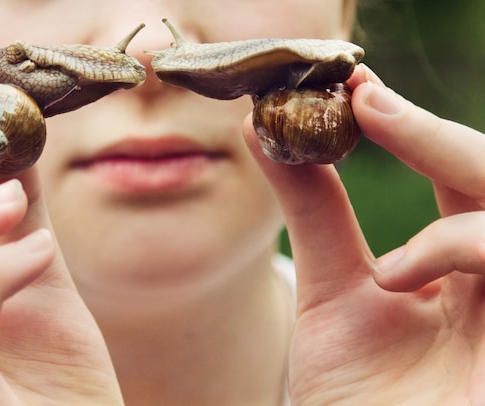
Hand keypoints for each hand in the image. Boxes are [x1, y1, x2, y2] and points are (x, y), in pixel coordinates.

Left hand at [243, 65, 484, 403]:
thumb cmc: (355, 401)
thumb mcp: (331, 293)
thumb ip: (314, 214)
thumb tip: (264, 133)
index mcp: (462, 274)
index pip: (458, 180)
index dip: (417, 130)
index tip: (358, 90)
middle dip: (435, 136)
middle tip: (367, 100)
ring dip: (451, 208)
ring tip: (389, 267)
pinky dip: (462, 245)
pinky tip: (402, 282)